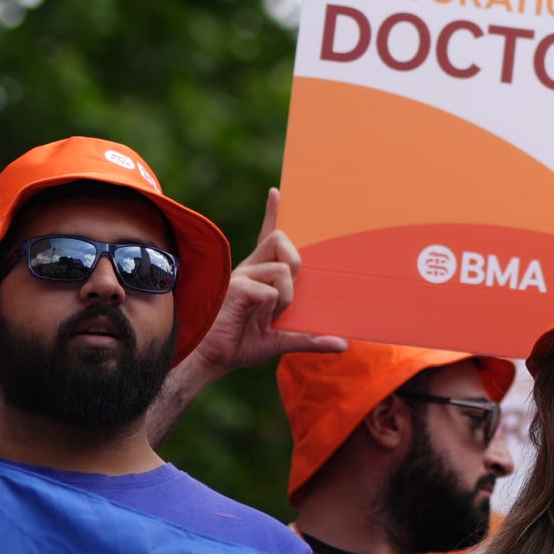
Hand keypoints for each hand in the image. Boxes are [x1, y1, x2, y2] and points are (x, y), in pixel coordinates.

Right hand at [183, 190, 342, 380]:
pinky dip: (270, 309)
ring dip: (285, 298)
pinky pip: (270, 290)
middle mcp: (249, 268)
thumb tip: (343, 344)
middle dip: (296, 266)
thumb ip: (310, 338)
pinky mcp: (236, 286)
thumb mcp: (282, 340)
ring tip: (268, 317)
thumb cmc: (240, 345)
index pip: (268, 236)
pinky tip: (255, 318)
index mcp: (259, 274)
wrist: (210, 360)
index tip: (277, 193)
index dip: (273, 213)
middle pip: (283, 241)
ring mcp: (241, 275)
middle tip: (284, 301)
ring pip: (283, 270)